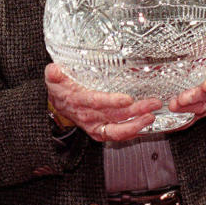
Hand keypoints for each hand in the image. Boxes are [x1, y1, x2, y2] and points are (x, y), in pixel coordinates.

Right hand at [44, 63, 160, 142]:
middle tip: (152, 105)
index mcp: (78, 101)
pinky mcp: (100, 130)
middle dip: (135, 113)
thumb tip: (55, 70)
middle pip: (114, 117)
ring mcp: (95, 125)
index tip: (127, 99)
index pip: (97, 102)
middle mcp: (88, 116)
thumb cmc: (59, 88)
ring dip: (137, 124)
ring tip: (151, 116)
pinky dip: (132, 132)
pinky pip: (117, 135)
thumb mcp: (53, 78)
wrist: (57, 103)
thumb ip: (54, 73)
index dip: (112, 102)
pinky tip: (144, 126)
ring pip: (118, 129)